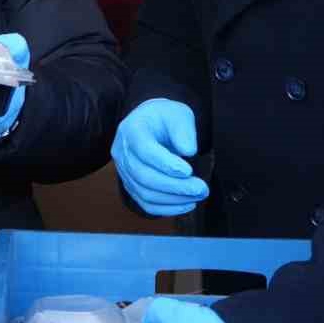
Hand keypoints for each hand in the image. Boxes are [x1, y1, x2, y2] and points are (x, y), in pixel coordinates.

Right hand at [111, 98, 209, 214]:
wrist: (152, 123)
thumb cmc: (166, 118)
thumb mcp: (178, 114)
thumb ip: (183, 130)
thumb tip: (188, 152)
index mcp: (132, 129)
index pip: (144, 150)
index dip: (165, 164)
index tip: (189, 171)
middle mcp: (122, 151)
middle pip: (143, 176)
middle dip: (174, 186)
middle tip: (201, 188)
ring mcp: (123, 170)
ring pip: (144, 193)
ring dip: (174, 199)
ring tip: (197, 195)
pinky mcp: (131, 185)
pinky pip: (145, 203)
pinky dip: (167, 208)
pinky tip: (186, 204)